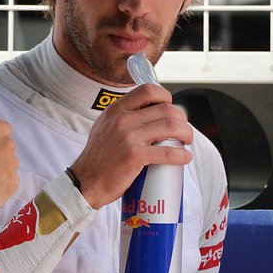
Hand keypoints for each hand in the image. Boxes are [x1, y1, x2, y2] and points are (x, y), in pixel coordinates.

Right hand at [69, 84, 191, 208]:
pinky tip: (184, 158)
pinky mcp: (135, 157)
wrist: (85, 182)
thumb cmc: (97, 157)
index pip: (147, 90)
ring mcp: (129, 138)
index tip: (170, 107)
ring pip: (171, 127)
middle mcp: (122, 120)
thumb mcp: (104, 126)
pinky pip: (167, 152)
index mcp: (115, 110)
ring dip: (186, 133)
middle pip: (165, 109)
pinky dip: (181, 155)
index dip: (165, 96)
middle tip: (183, 129)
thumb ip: (123, 116)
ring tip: (187, 141)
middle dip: (181, 118)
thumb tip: (148, 112)